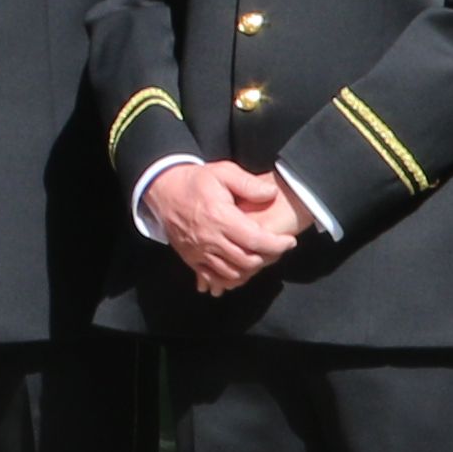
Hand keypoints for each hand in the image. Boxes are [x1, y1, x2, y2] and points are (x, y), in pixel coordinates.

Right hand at [148, 159, 307, 296]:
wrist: (163, 189)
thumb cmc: (196, 181)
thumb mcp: (223, 172)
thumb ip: (249, 184)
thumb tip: (271, 194)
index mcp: (220, 217)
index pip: (256, 240)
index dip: (278, 244)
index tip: (289, 241)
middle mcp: (209, 237)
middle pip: (247, 260)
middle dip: (268, 257)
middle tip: (277, 249)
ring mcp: (198, 250)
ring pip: (233, 272)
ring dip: (251, 269)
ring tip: (260, 257)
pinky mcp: (190, 258)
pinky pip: (213, 277)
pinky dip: (230, 279)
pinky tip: (240, 271)